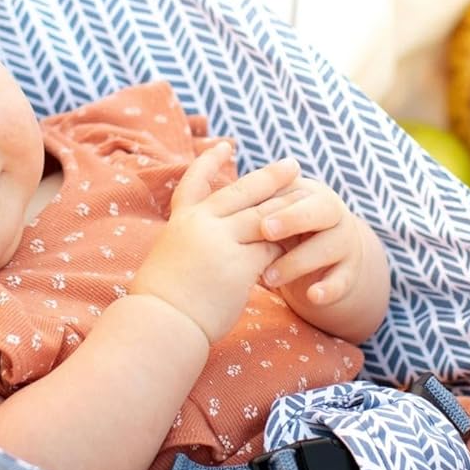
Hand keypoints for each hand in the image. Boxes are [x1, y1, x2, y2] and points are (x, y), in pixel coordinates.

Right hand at [132, 144, 300, 343]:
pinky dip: (288, 244)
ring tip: (309, 195)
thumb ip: (191, 241)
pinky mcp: (239, 265)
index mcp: (180, 221)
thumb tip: (210, 236)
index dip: (209, 162)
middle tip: (292, 165)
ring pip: (263, 216)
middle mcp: (200, 224)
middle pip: (242, 192)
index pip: (193, 182)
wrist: (161, 324)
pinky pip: (271, 248)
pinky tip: (303, 240)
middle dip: (270, 176)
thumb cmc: (161, 301)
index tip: (225, 145)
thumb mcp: (168, 257)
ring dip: (289, 205)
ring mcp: (220, 242)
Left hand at [258, 177, 366, 308]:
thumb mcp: (272, 217)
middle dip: (293, 218)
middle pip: (321, 209)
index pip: (295, 190)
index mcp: (310, 194)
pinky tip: (312, 296)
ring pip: (327, 246)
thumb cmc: (285, 235)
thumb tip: (213, 195)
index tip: (248, 213)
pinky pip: (343, 280)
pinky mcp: (350, 273)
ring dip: (297, 261)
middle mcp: (333, 214)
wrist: (323, 265)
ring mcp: (345, 243)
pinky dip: (328, 289)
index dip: (274, 200)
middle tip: (265, 231)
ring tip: (267, 279)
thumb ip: (254, 207)